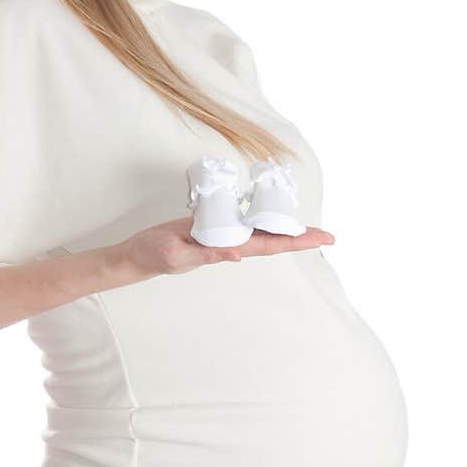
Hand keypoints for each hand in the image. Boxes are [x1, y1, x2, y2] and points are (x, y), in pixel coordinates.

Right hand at [118, 214, 334, 280]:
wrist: (137, 255)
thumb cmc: (155, 255)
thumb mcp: (178, 254)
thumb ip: (207, 254)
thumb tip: (239, 255)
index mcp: (225, 249)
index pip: (268, 246)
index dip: (295, 242)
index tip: (321, 241)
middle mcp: (231, 243)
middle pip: (272, 239)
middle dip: (300, 237)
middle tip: (328, 235)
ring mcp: (222, 235)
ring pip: (259, 230)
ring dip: (283, 227)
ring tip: (308, 225)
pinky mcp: (212, 226)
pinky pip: (241, 221)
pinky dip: (259, 216)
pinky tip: (269, 210)